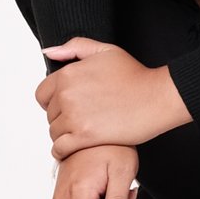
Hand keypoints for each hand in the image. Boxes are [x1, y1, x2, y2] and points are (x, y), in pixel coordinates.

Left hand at [35, 40, 191, 154]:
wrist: (157, 97)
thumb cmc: (135, 75)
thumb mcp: (105, 51)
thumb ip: (74, 47)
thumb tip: (49, 52)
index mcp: (68, 74)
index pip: (42, 94)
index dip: (53, 101)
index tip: (66, 106)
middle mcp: (67, 95)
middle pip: (49, 114)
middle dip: (62, 117)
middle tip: (81, 118)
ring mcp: (75, 117)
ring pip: (54, 132)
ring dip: (65, 134)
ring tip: (82, 132)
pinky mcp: (85, 137)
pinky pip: (60, 148)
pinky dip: (63, 151)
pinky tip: (74, 148)